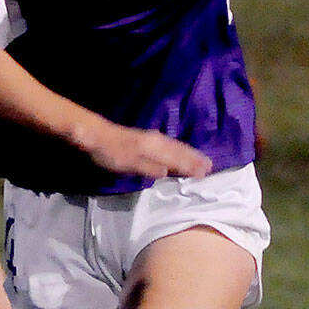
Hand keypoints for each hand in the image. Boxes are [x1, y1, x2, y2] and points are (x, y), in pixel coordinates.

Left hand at [84, 121, 213, 179]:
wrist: (97, 135)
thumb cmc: (111, 152)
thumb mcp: (128, 164)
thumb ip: (148, 168)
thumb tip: (167, 172)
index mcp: (155, 147)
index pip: (178, 159)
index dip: (191, 166)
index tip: (206, 173)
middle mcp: (158, 140)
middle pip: (181, 151)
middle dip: (196, 159)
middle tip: (211, 166)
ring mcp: (153, 138)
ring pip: (177, 146)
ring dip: (190, 153)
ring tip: (202, 159)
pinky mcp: (148, 138)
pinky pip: (171, 144)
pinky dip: (180, 149)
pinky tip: (181, 152)